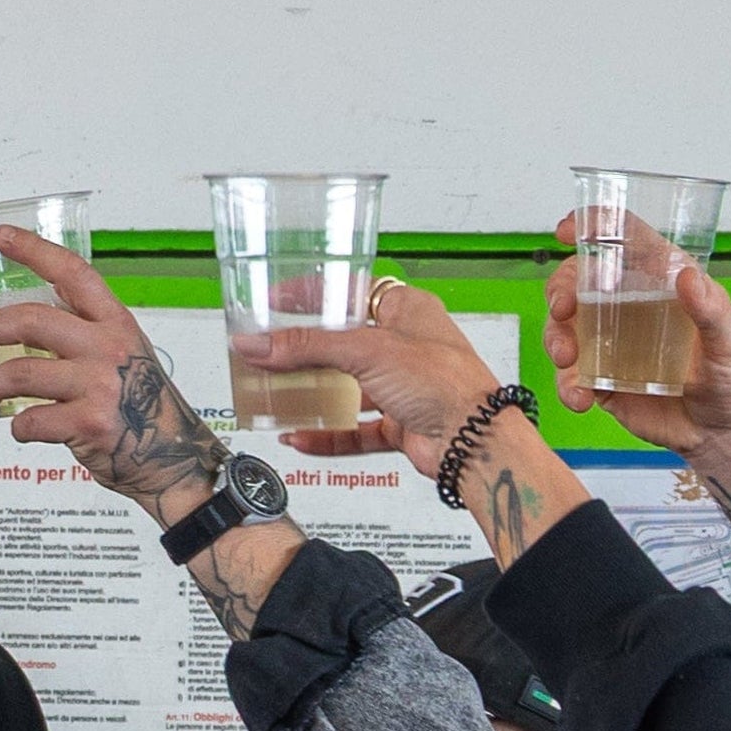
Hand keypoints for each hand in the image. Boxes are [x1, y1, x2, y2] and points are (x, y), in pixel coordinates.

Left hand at [0, 228, 226, 519]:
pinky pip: (28, 419)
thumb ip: (84, 331)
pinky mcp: (88, 424)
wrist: (172, 457)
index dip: (33, 250)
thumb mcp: (124, 352)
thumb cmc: (140, 404)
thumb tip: (25, 318)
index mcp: (115, 322)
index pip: (73, 272)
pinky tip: (23, 427)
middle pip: (32, 321)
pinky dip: (16, 426)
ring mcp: (99, 385)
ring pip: (18, 373)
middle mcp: (108, 347)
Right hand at [237, 275, 506, 471]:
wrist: (473, 439)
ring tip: (277, 393)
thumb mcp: (367, 350)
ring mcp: (401, 385)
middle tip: (269, 350)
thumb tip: (258, 344)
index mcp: (406, 310)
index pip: (351, 291)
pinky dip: (326, 435)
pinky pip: (353, 429)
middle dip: (305, 350)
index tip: (276, 300)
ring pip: (347, 387)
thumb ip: (307, 347)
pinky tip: (300, 436)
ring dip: (313, 394)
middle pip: (343, 342)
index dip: (314, 293)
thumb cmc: (446, 382)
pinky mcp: (398, 422)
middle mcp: (404, 345)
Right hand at [549, 239, 730, 473]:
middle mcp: (630, 307)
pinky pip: (569, 375)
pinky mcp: (600, 378)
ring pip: (563, 327)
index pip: (625, 242)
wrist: (723, 433)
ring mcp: (610, 343)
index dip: (593, 228)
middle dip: (559, 290)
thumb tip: (687, 277)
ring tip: (568, 361)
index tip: (567, 230)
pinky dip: (566, 385)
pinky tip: (580, 397)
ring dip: (554, 339)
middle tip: (562, 310)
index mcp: (661, 284)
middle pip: (578, 281)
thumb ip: (712, 308)